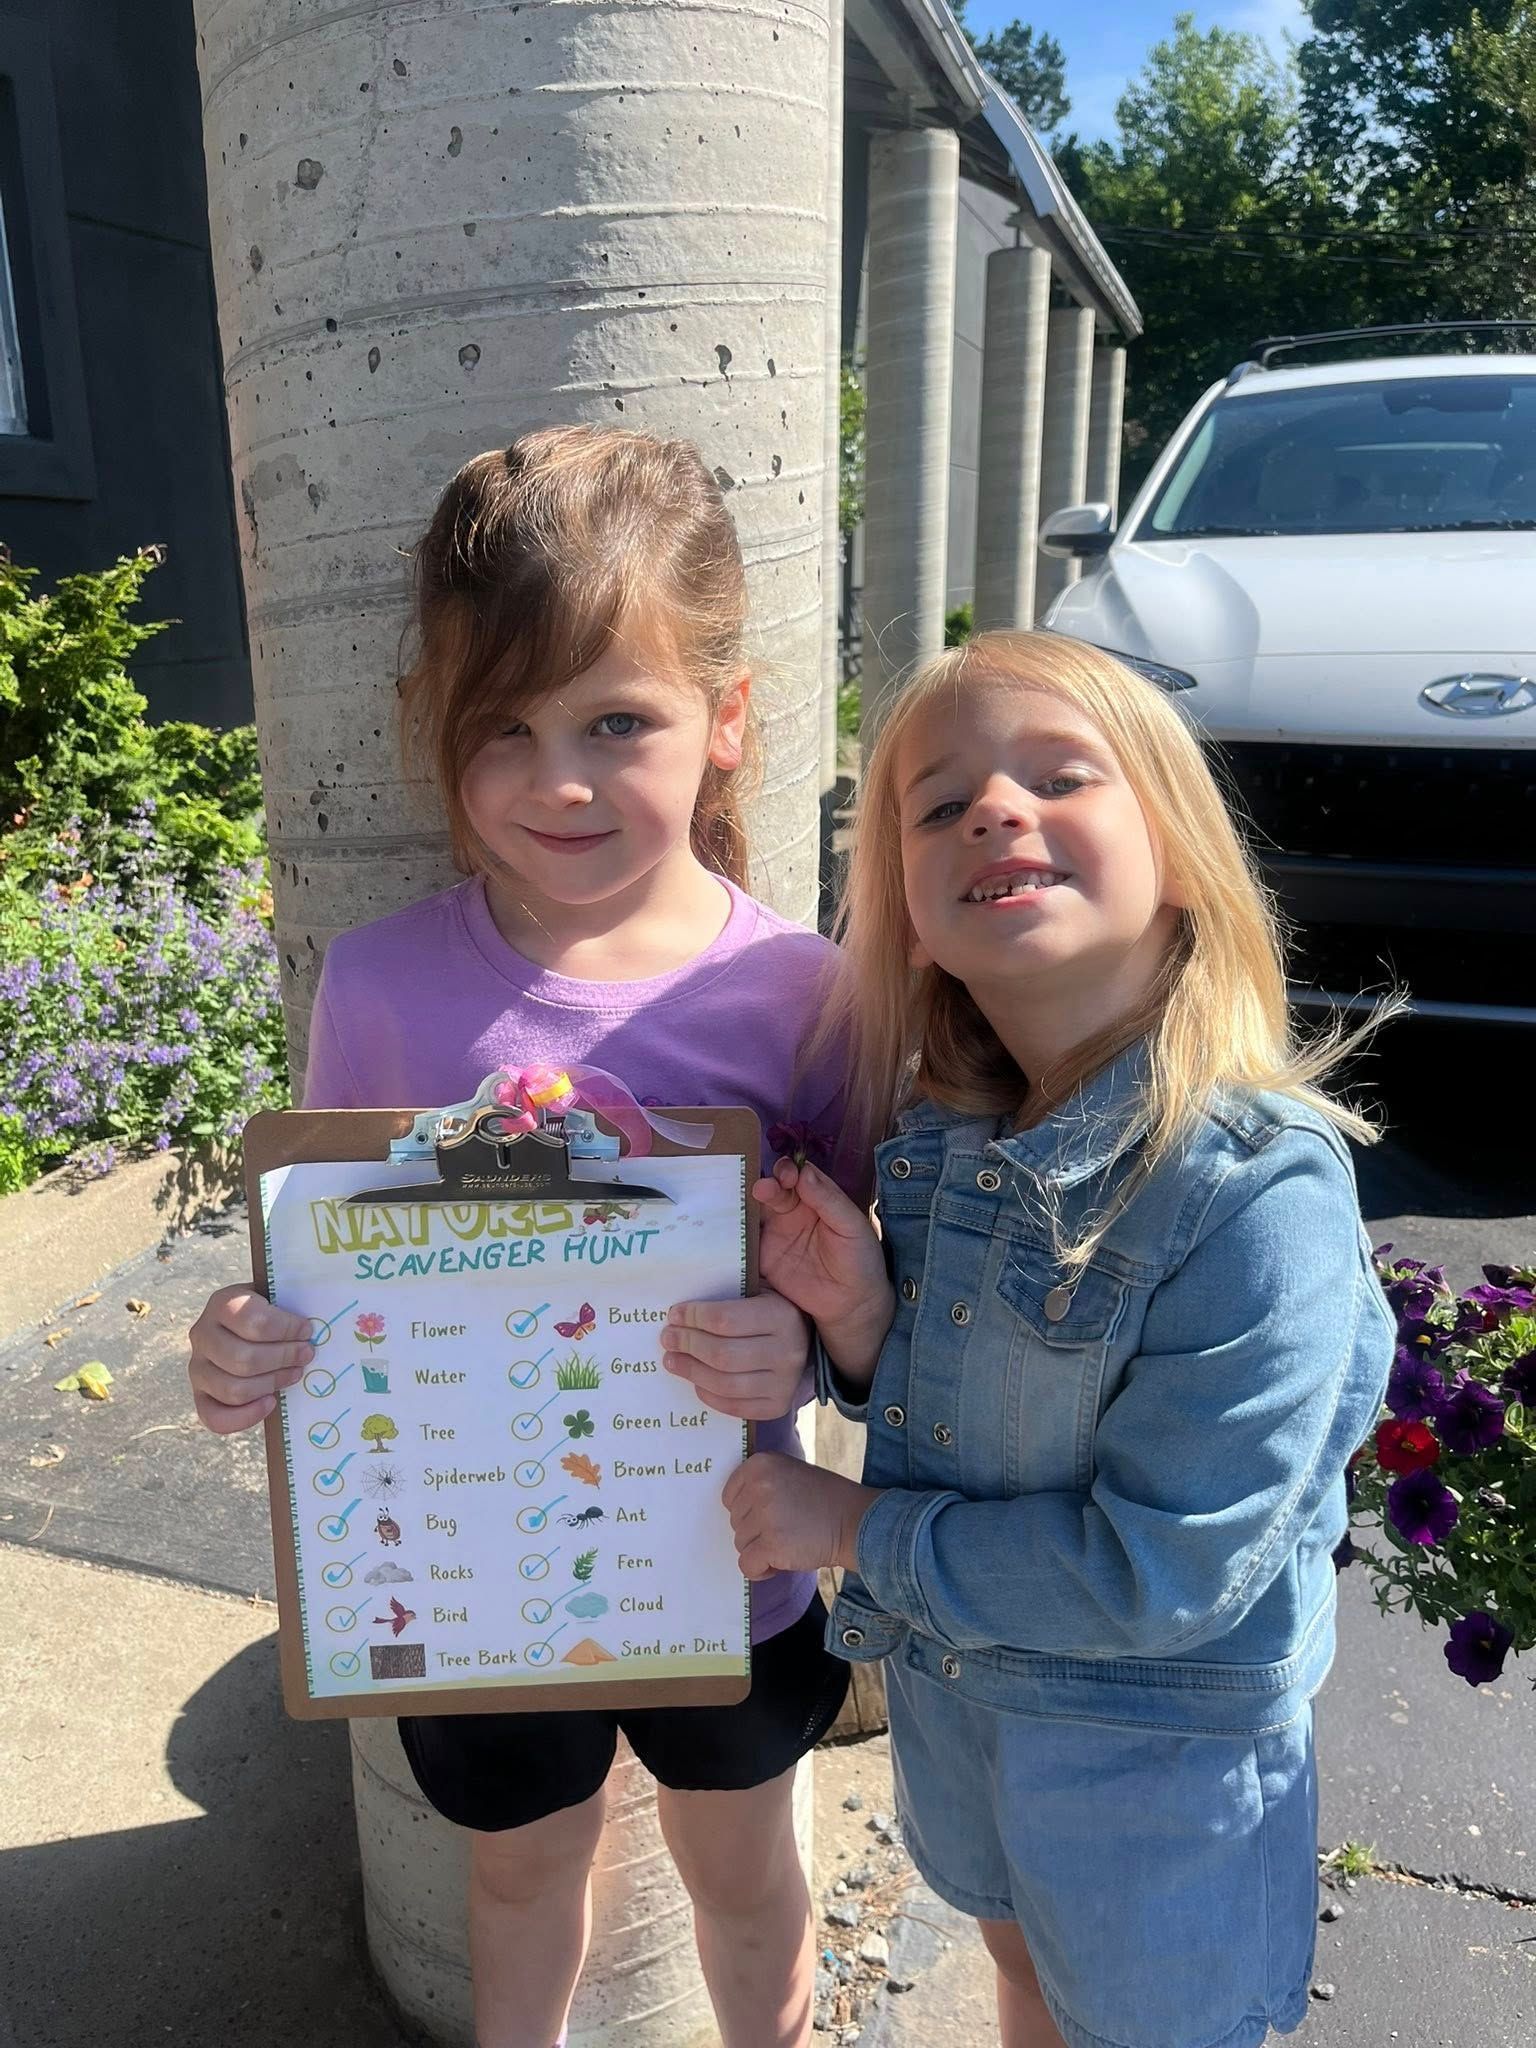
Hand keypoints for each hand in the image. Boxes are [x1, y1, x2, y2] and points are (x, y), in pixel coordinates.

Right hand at [188, 1283, 315, 1434]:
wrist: (247, 1326)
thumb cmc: (270, 1311)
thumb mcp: (277, 1296)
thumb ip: (292, 1304)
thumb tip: (312, 1330)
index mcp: (222, 1303)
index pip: (251, 1319)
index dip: (285, 1328)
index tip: (306, 1331)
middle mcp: (203, 1335)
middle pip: (243, 1358)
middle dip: (283, 1359)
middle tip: (306, 1354)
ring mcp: (197, 1367)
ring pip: (233, 1389)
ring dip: (271, 1384)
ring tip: (294, 1374)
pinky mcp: (200, 1394)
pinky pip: (214, 1417)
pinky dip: (246, 1416)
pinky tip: (270, 1402)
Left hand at [661, 1286, 808, 1420]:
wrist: (803, 1341)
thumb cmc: (770, 1311)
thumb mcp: (757, 1291)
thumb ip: (727, 1295)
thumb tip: (681, 1309)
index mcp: (782, 1316)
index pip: (724, 1319)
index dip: (693, 1318)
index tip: (674, 1315)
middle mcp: (788, 1352)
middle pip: (722, 1354)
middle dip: (687, 1344)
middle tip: (668, 1338)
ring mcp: (785, 1383)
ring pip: (725, 1383)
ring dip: (691, 1371)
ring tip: (672, 1360)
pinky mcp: (777, 1406)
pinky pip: (734, 1406)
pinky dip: (708, 1395)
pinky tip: (695, 1381)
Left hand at [722, 1451, 881, 1580]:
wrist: (854, 1520)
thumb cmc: (823, 1499)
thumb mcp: (788, 1472)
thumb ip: (760, 1483)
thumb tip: (736, 1508)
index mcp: (760, 1464)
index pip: (730, 1497)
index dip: (748, 1511)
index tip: (770, 1514)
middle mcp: (759, 1485)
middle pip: (735, 1522)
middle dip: (756, 1532)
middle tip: (786, 1528)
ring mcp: (765, 1515)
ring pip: (741, 1544)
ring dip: (761, 1550)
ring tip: (789, 1541)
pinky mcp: (772, 1544)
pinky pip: (747, 1565)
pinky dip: (761, 1569)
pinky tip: (781, 1561)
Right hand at [753, 1158, 893, 1384]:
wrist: (852, 1304)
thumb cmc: (861, 1260)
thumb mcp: (852, 1226)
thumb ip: (829, 1200)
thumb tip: (805, 1172)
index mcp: (817, 1198)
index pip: (798, 1175)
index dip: (790, 1170)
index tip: (787, 1174)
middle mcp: (793, 1211)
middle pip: (774, 1190)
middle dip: (768, 1184)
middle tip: (766, 1188)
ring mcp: (776, 1234)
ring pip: (756, 1211)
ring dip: (750, 1203)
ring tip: (750, 1201)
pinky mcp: (764, 1258)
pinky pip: (745, 1241)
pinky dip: (735, 1232)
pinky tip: (730, 1224)